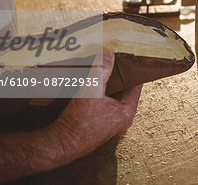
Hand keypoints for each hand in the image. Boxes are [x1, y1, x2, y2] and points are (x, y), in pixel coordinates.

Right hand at [49, 48, 142, 164]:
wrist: (61, 144)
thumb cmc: (79, 122)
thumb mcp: (91, 89)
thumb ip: (101, 69)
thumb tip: (108, 53)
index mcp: (127, 111)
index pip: (136, 83)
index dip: (131, 69)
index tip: (125, 56)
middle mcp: (120, 117)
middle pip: (122, 88)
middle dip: (115, 74)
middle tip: (108, 59)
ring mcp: (108, 120)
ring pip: (110, 94)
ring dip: (104, 83)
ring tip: (97, 68)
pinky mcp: (96, 122)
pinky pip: (100, 101)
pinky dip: (95, 92)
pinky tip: (86, 84)